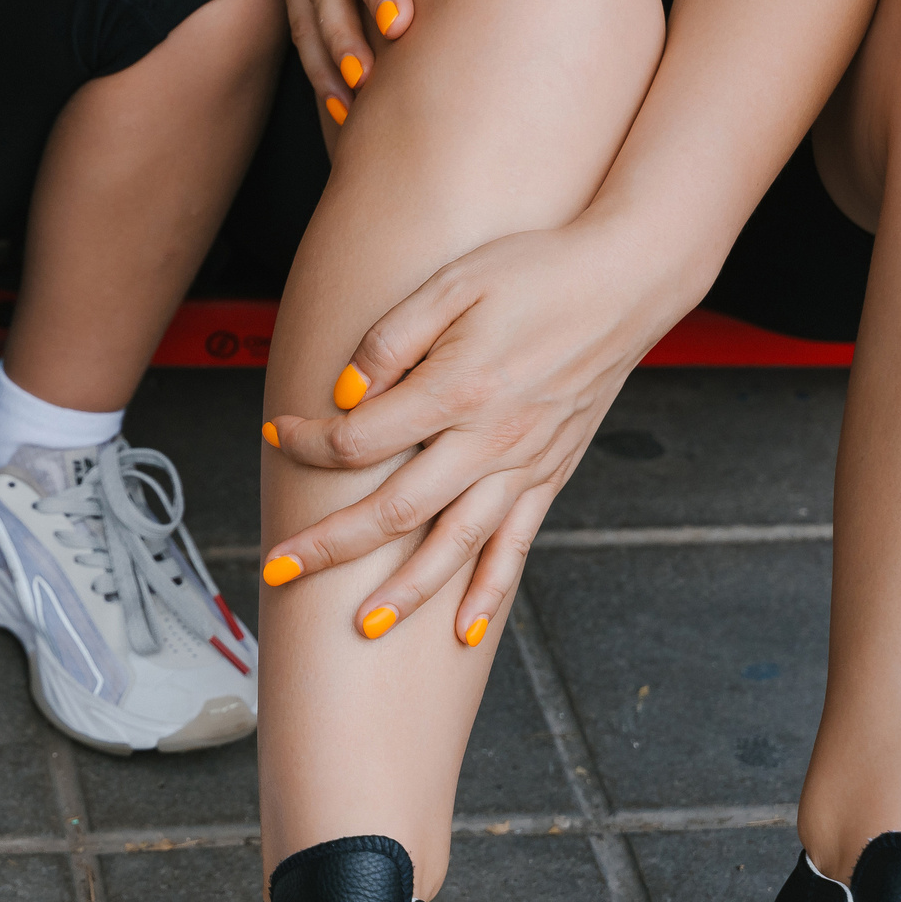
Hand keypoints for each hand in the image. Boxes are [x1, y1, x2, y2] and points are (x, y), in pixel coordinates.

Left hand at [260, 222, 684, 644]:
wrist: (625, 281)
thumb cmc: (533, 272)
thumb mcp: (452, 283)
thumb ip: (391, 339)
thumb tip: (343, 396)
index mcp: (457, 391)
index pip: (360, 439)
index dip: (308, 442)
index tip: (276, 432)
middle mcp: (490, 441)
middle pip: (395, 511)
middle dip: (331, 546)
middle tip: (278, 568)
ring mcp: (523, 465)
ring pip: (454, 545)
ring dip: (406, 591)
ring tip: (362, 626)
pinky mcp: (550, 475)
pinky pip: (516, 545)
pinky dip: (490, 592)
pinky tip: (463, 629)